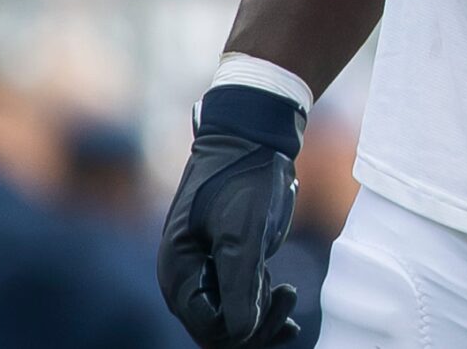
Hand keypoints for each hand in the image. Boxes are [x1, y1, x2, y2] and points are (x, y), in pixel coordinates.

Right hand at [156, 85, 305, 347]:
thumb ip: (241, 283)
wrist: (250, 137)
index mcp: (178, 273)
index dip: (242, 328)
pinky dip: (260, 306)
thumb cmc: (243, 178)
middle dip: (254, 325)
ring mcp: (202, 269)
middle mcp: (184, 277)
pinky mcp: (221, 259)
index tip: (277, 300)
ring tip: (286, 291)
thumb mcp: (244, 231)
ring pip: (229, 317)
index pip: (207, 328)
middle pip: (216, 329)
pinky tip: (282, 299)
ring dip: (259, 317)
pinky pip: (236, 298)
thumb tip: (240, 336)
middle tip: (288, 296)